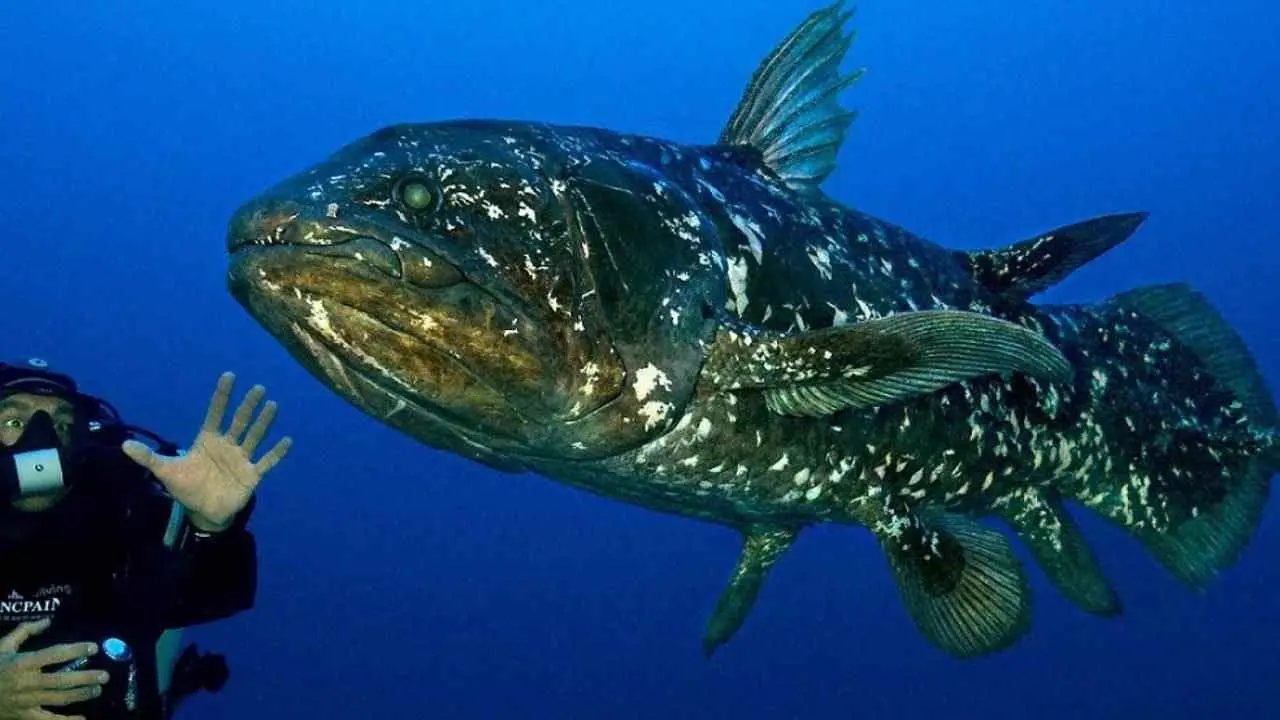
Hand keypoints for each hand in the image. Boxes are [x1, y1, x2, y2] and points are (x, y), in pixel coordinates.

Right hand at [0, 619, 107, 719]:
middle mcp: (26, 683)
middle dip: (85, 677)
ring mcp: (26, 701)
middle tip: (104, 675)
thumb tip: (48, 621)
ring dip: (81, 694)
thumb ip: (25, 631)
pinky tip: (82, 718)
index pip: (54, 654)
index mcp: (22, 663)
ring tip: (97, 690)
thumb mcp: (3, 646)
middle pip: (62, 680)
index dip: (76, 650)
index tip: (93, 648)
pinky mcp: (24, 716)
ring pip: (59, 699)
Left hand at [121, 372, 292, 531]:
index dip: (221, 396)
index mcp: (208, 441)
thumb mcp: (166, 471)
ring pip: (254, 437)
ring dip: (263, 422)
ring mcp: (241, 459)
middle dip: (248, 405)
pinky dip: (277, 453)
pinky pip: (267, 461)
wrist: (203, 513)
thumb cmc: (187, 488)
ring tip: (272, 406)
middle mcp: (227, 445)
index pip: (215, 413)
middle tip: (258, 388)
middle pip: (239, 421)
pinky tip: (287, 440)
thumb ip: (149, 458)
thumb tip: (123, 445)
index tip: (229, 376)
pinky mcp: (252, 475)